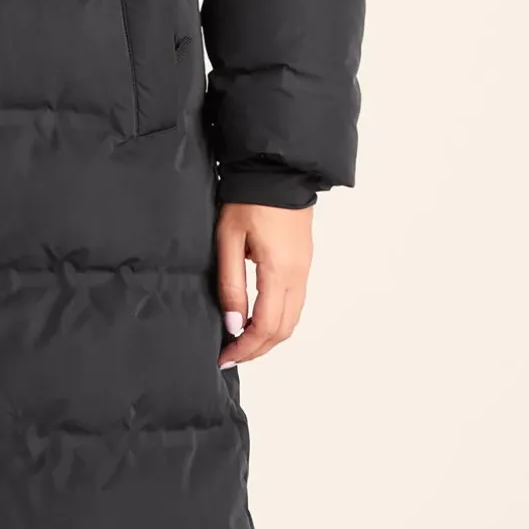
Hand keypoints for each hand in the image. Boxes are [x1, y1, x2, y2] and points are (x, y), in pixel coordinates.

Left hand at [215, 201, 312, 366]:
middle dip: (257, 349)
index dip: (246, 348)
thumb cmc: (248, 200)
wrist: (276, 171)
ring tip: (240, 342)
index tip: (224, 357)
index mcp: (279, 272)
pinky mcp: (302, 263)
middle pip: (284, 330)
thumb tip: (234, 325)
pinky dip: (277, 320)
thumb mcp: (228, 241)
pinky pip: (295, 303)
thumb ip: (231, 285)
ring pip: (292, 319)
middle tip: (231, 356)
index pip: (267, 327)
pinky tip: (256, 319)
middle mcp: (298, 276)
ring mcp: (304, 270)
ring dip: (268, 337)